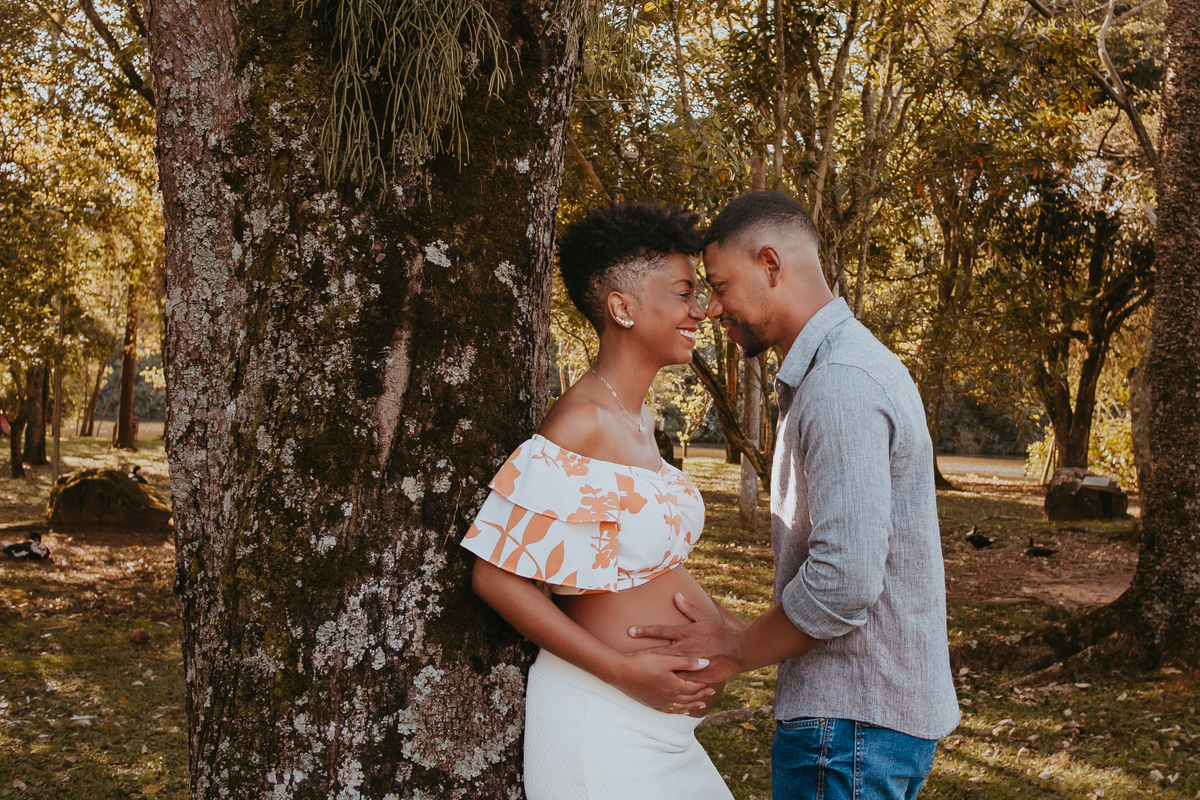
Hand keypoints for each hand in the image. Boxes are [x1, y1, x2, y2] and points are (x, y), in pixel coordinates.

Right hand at [612, 650, 715, 712]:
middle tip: (710, 694)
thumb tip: (706, 664)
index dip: (704, 686)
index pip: (694, 688)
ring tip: (699, 706)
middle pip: (689, 698)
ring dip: (691, 705)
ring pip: (680, 706)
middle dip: (700, 696)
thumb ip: (687, 662)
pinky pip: (668, 710)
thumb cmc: (643, 663)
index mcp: (675, 686)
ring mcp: (659, 701)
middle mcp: (669, 697)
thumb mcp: (666, 660)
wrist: (621, 672)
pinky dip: (677, 710)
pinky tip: (679, 710)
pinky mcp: (650, 703)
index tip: (712, 685)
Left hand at [628, 593, 746, 682]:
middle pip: (658, 651)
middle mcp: (684, 648)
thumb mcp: (704, 617)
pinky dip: (669, 684)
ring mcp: (689, 663)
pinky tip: (657, 690)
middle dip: (641, 654)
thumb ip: (688, 608)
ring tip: (636, 675)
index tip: (630, 631)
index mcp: (685, 633)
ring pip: (667, 669)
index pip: (660, 631)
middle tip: (625, 657)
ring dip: (652, 671)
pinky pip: (680, 681)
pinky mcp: (696, 676)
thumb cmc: (721, 633)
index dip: (644, 631)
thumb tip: (676, 595)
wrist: (738, 650)